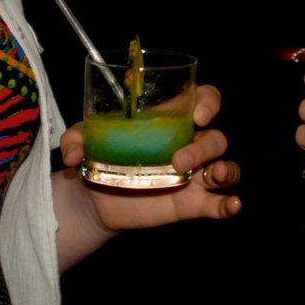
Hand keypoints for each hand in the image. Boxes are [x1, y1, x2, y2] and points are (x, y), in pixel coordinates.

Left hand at [59, 84, 241, 231]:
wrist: (94, 198)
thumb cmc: (98, 155)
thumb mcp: (84, 139)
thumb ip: (77, 139)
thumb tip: (73, 154)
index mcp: (170, 119)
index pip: (204, 99)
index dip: (209, 102)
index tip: (198, 114)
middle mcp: (188, 143)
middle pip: (215, 136)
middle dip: (203, 147)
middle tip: (177, 161)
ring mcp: (193, 175)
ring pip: (225, 165)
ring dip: (225, 170)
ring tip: (214, 176)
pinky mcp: (191, 203)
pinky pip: (218, 202)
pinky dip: (228, 204)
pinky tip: (231, 206)